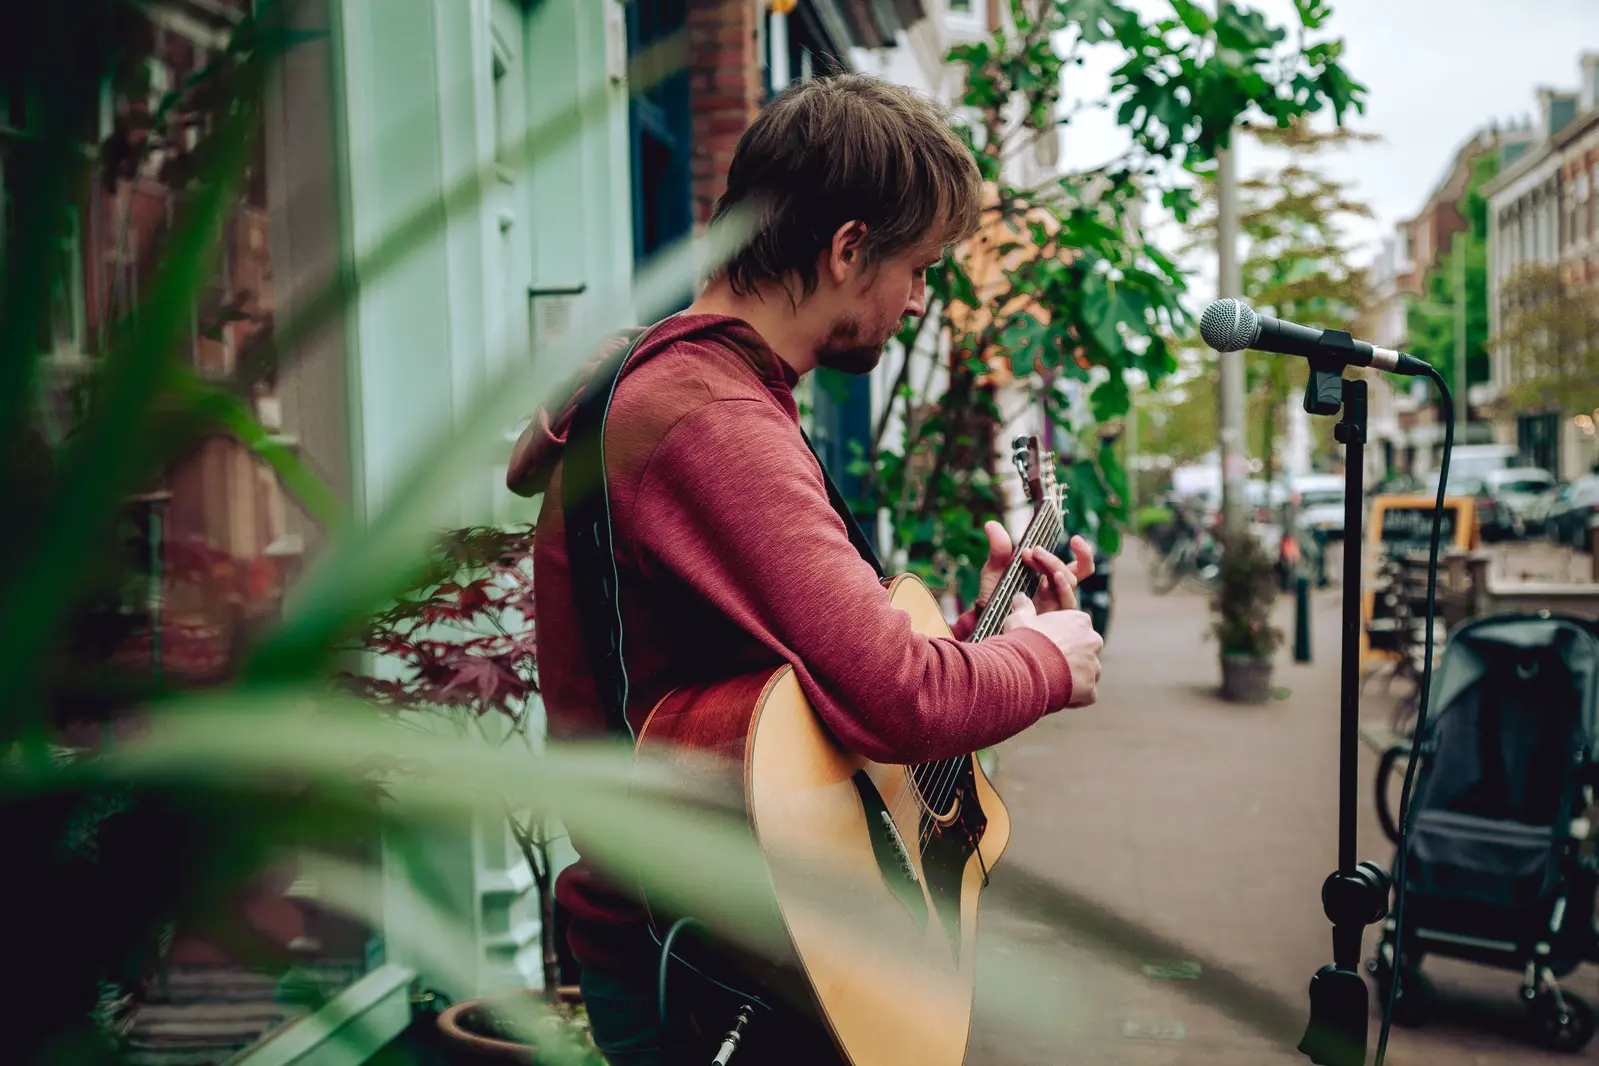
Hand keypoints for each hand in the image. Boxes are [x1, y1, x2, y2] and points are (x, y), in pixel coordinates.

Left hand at [973, 521, 1094, 615]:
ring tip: (1037, 556)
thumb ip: (999, 550)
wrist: (984, 622)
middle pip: (1074, 572)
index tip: (1074, 539)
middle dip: (1054, 558)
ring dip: (1055, 565)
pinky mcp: (1053, 618)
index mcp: (1049, 578)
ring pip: (1069, 582)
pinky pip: (1067, 602)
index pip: (1078, 565)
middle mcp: (1055, 591)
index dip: (1083, 552)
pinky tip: (1053, 577)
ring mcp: (1054, 604)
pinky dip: (1063, 587)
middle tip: (1035, 549)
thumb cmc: (993, 599)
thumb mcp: (995, 571)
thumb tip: (991, 524)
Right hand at [1004, 595, 1102, 707]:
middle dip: (1071, 659)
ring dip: (1074, 678)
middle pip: (1085, 651)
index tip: (1048, 646)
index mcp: (1079, 620)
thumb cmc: (1024, 640)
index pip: (1077, 629)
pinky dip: (1076, 698)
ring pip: (1088, 673)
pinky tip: (1059, 696)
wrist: (1026, 668)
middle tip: (1050, 665)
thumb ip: (1024, 608)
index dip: (1062, 639)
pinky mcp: (1091, 688)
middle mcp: (1093, 641)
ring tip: (1052, 682)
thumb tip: (1020, 597)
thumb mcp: (1020, 619)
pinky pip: (1087, 694)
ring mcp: (1094, 666)